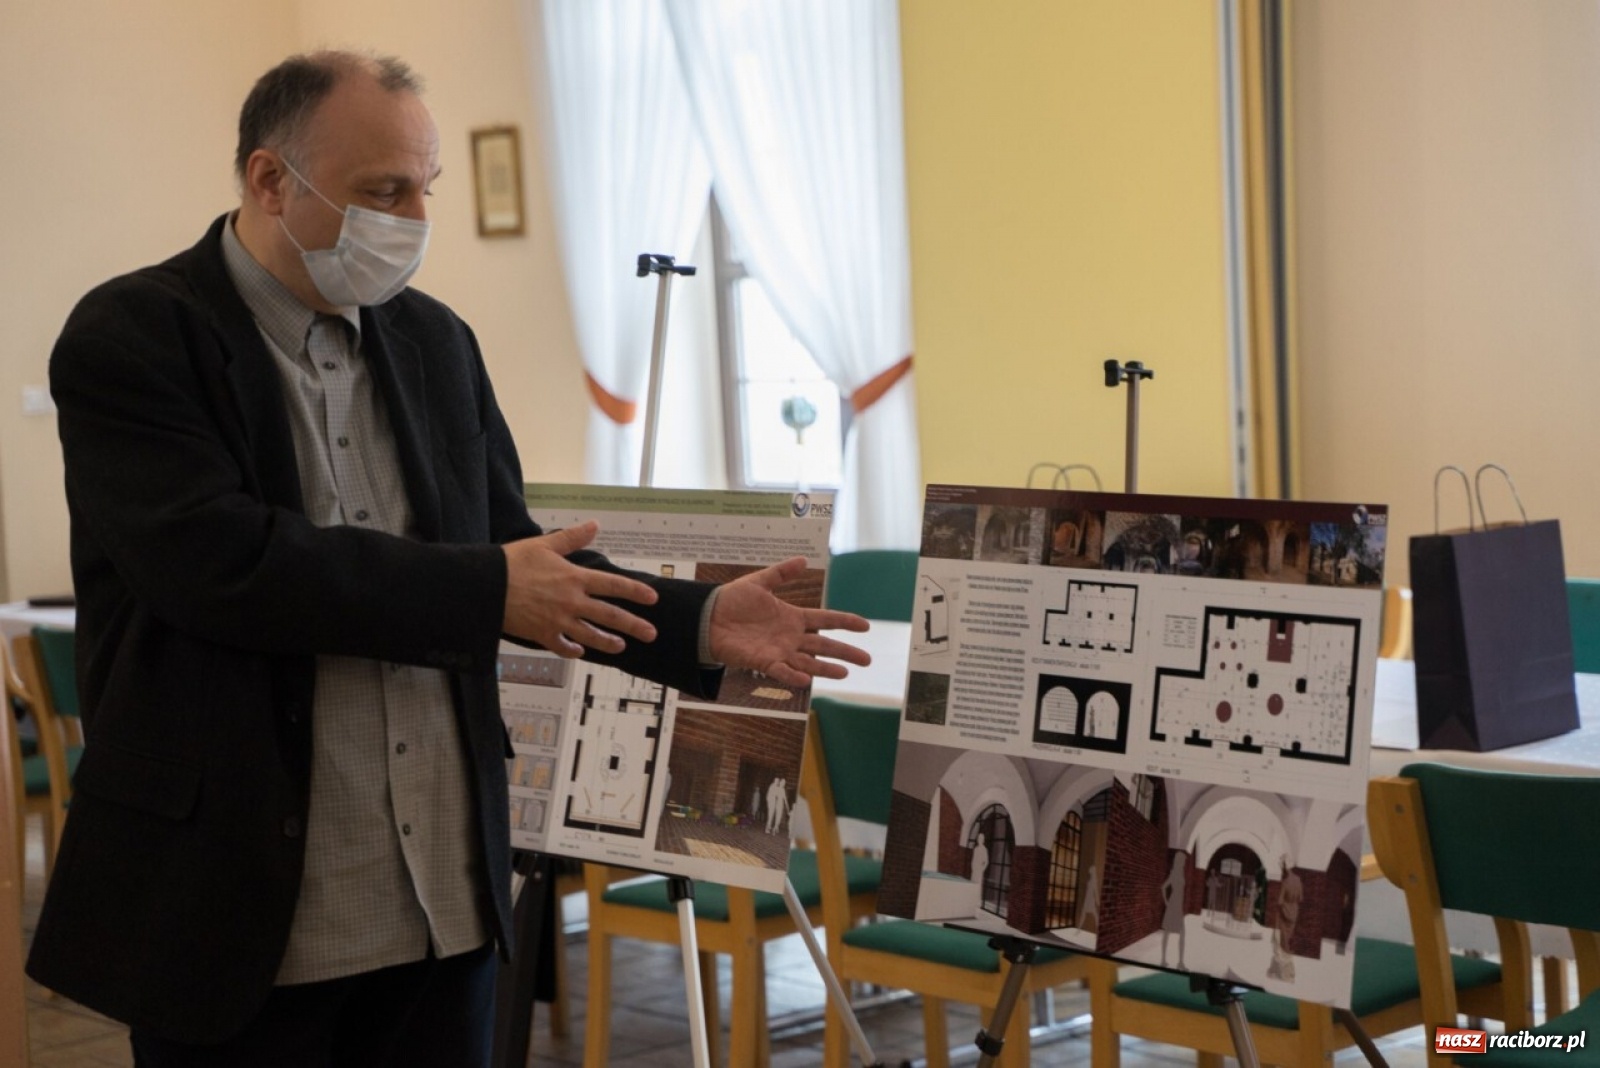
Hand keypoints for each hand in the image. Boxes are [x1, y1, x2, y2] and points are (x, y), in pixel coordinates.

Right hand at [502, 521, 657, 656]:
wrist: (486, 587)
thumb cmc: (513, 562)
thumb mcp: (544, 545)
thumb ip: (572, 538)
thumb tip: (595, 525)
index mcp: (575, 579)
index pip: (613, 585)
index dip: (635, 591)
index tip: (653, 598)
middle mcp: (571, 602)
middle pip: (610, 616)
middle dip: (633, 625)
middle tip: (651, 634)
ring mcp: (558, 621)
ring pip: (590, 635)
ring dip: (608, 642)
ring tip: (622, 647)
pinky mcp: (542, 635)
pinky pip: (562, 647)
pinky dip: (572, 650)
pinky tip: (579, 651)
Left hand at [709, 557, 870, 687]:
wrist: (708, 617)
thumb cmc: (732, 600)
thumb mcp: (759, 582)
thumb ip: (781, 573)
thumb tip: (804, 560)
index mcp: (792, 617)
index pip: (825, 620)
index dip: (845, 622)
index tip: (865, 626)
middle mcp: (790, 636)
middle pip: (823, 645)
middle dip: (845, 652)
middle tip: (867, 659)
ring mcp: (779, 650)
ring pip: (808, 662)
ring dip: (826, 668)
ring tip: (844, 673)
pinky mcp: (763, 661)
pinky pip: (781, 670)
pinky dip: (793, 675)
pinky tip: (806, 679)